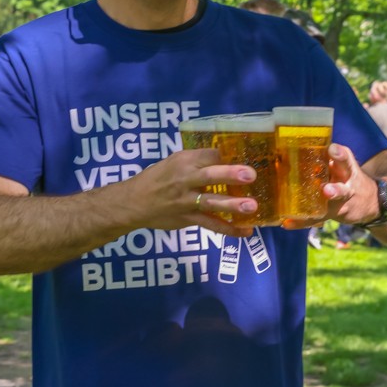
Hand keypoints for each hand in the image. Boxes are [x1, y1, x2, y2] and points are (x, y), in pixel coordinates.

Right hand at [131, 148, 256, 237]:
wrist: (134, 202)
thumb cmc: (157, 179)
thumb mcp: (173, 163)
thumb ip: (197, 162)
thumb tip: (227, 159)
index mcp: (183, 161)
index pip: (209, 155)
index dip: (228, 155)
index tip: (247, 156)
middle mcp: (185, 179)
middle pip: (210, 176)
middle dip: (230, 175)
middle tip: (251, 175)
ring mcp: (186, 201)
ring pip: (211, 202)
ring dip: (232, 205)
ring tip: (252, 207)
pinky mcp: (188, 219)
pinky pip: (210, 225)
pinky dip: (229, 230)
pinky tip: (246, 231)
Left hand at [282, 143, 377, 228]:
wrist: (371, 202)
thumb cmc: (347, 177)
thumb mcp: (342, 165)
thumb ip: (323, 157)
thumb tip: (292, 148)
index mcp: (346, 168)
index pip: (345, 159)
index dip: (339, 155)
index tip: (332, 149)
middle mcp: (346, 185)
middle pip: (342, 187)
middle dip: (335, 190)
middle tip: (326, 190)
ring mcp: (341, 201)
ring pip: (331, 205)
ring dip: (324, 207)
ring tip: (317, 204)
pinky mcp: (334, 213)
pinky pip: (318, 217)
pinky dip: (302, 221)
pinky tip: (288, 223)